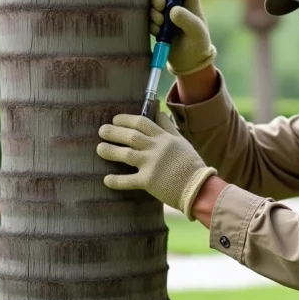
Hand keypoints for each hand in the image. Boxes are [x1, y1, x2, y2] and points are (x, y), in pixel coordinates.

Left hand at [96, 112, 216, 220]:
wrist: (199, 187)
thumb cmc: (191, 164)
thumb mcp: (182, 141)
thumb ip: (168, 127)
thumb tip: (160, 112)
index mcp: (164, 138)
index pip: (142, 123)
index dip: (126, 119)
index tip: (115, 119)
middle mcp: (156, 149)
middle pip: (131, 136)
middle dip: (114, 132)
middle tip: (102, 130)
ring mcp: (152, 165)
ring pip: (126, 155)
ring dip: (110, 151)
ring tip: (99, 149)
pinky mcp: (149, 182)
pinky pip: (129, 180)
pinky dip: (116, 180)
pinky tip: (106, 179)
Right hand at [149, 0, 216, 75]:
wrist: (187, 62)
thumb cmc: (197, 44)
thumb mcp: (198, 34)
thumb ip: (188, 21)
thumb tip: (172, 11)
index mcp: (190, 1)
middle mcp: (175, 3)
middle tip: (160, 6)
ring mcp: (163, 12)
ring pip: (149, 1)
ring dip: (152, 10)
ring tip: (161, 25)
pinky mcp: (154, 22)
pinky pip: (144, 16)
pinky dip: (149, 21)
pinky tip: (157, 32)